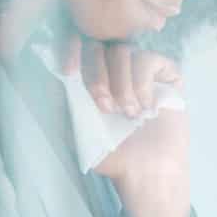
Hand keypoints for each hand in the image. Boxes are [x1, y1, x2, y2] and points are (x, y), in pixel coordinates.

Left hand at [66, 35, 190, 216]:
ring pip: (125, 51)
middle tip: (105, 108)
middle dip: (98, 76)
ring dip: (122, 84)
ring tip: (129, 114)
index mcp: (93, 77)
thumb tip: (49, 71)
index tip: (69, 71)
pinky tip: (147, 107)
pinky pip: (150, 59)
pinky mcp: (166, 74)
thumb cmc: (113, 154)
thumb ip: (65, 100)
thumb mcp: (77, 128)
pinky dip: (143, 83)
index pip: (79, 47)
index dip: (71, 50)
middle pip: (100, 46)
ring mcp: (142, 69)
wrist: (146, 170)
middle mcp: (116, 69)